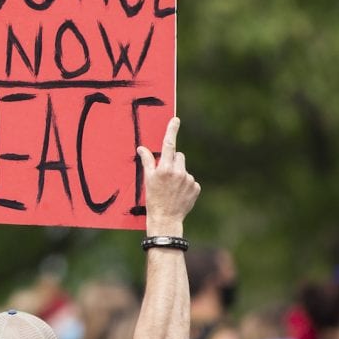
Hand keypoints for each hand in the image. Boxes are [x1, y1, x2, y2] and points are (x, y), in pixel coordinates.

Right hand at [139, 116, 198, 230]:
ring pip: (185, 168)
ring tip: (172, 188)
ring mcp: (188, 180)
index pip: (169, 144)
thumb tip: (142, 148)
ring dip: (180, 174)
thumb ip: (147, 162)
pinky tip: (179, 194)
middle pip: (179, 156)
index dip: (172, 130)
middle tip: (166, 175)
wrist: (166, 219)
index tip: (175, 120)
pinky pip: (191, 180)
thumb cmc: (153, 199)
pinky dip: (186, 184)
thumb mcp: (148, 180)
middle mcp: (178, 172)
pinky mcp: (196, 187)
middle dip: (173, 161)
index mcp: (165, 168)